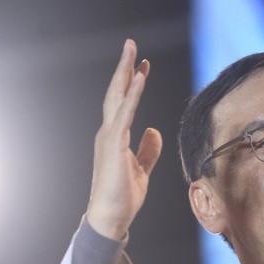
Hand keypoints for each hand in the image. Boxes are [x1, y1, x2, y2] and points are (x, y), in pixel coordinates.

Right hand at [86, 40, 162, 239]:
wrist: (110, 218)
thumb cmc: (123, 197)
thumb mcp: (141, 169)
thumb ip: (148, 150)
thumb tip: (154, 131)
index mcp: (114, 138)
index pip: (124, 103)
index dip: (133, 83)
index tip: (143, 66)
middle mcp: (108, 133)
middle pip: (116, 93)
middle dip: (125, 68)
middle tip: (131, 44)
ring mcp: (109, 137)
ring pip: (117, 97)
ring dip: (126, 72)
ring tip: (132, 50)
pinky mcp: (114, 145)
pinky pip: (124, 114)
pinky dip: (132, 95)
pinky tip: (140, 78)